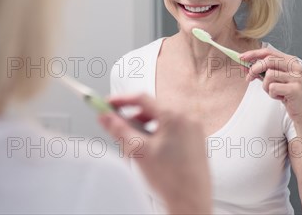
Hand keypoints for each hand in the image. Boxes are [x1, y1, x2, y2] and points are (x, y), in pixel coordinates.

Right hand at [99, 94, 210, 214]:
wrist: (191, 203)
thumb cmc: (172, 180)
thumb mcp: (138, 151)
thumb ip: (119, 129)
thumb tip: (106, 117)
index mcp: (175, 116)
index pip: (143, 98)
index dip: (122, 100)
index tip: (109, 103)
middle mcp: (188, 119)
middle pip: (152, 109)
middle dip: (133, 116)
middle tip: (118, 124)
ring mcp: (193, 130)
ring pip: (161, 120)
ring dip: (144, 127)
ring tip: (134, 143)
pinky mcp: (195, 141)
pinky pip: (171, 130)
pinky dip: (156, 134)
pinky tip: (149, 150)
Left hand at [241, 47, 301, 126]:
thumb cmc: (288, 93)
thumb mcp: (275, 79)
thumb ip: (262, 71)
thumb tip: (245, 65)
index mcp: (290, 60)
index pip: (269, 52)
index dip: (253, 54)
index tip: (241, 57)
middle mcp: (295, 66)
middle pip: (268, 61)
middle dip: (254, 69)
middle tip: (248, 78)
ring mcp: (296, 77)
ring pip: (269, 75)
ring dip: (265, 86)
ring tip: (273, 91)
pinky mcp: (295, 89)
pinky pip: (272, 88)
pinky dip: (272, 94)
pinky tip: (280, 97)